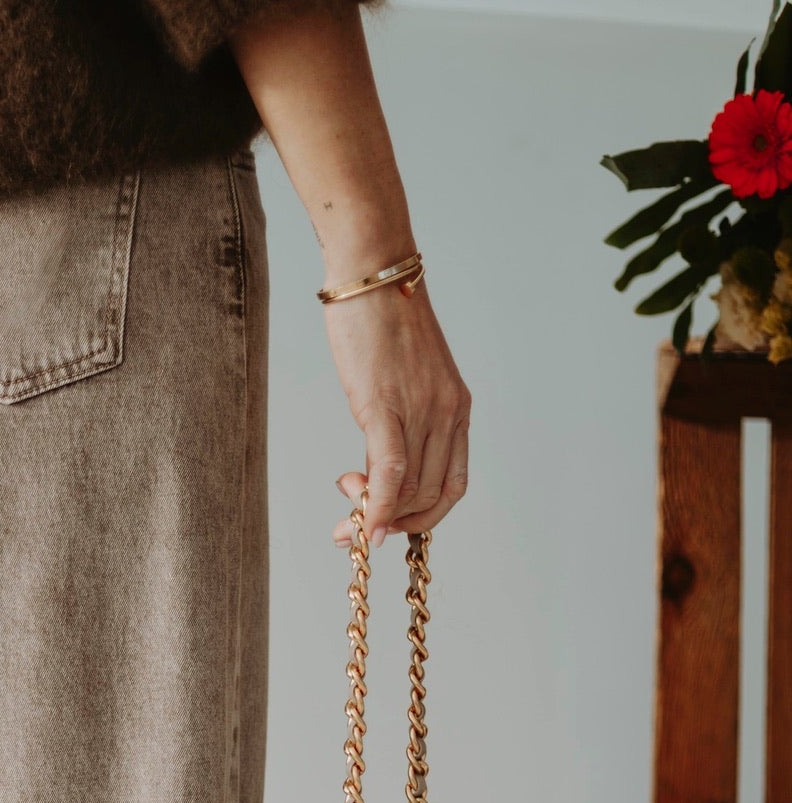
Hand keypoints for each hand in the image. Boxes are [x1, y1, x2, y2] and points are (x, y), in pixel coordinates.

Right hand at [325, 284, 470, 548]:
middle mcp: (448, 414)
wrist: (373, 273)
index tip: (389, 522)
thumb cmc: (380, 321)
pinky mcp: (388, 406)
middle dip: (392, 523)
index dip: (421, 516)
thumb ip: (397, 424)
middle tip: (355, 528)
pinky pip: (390, 470)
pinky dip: (378, 505)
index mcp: (457, 409)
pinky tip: (362, 523)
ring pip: (409, 488)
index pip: (450, 485)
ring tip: (346, 513)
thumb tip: (375, 470)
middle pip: (429, 494)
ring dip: (376, 517)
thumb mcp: (400, 380)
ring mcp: (422, 411)